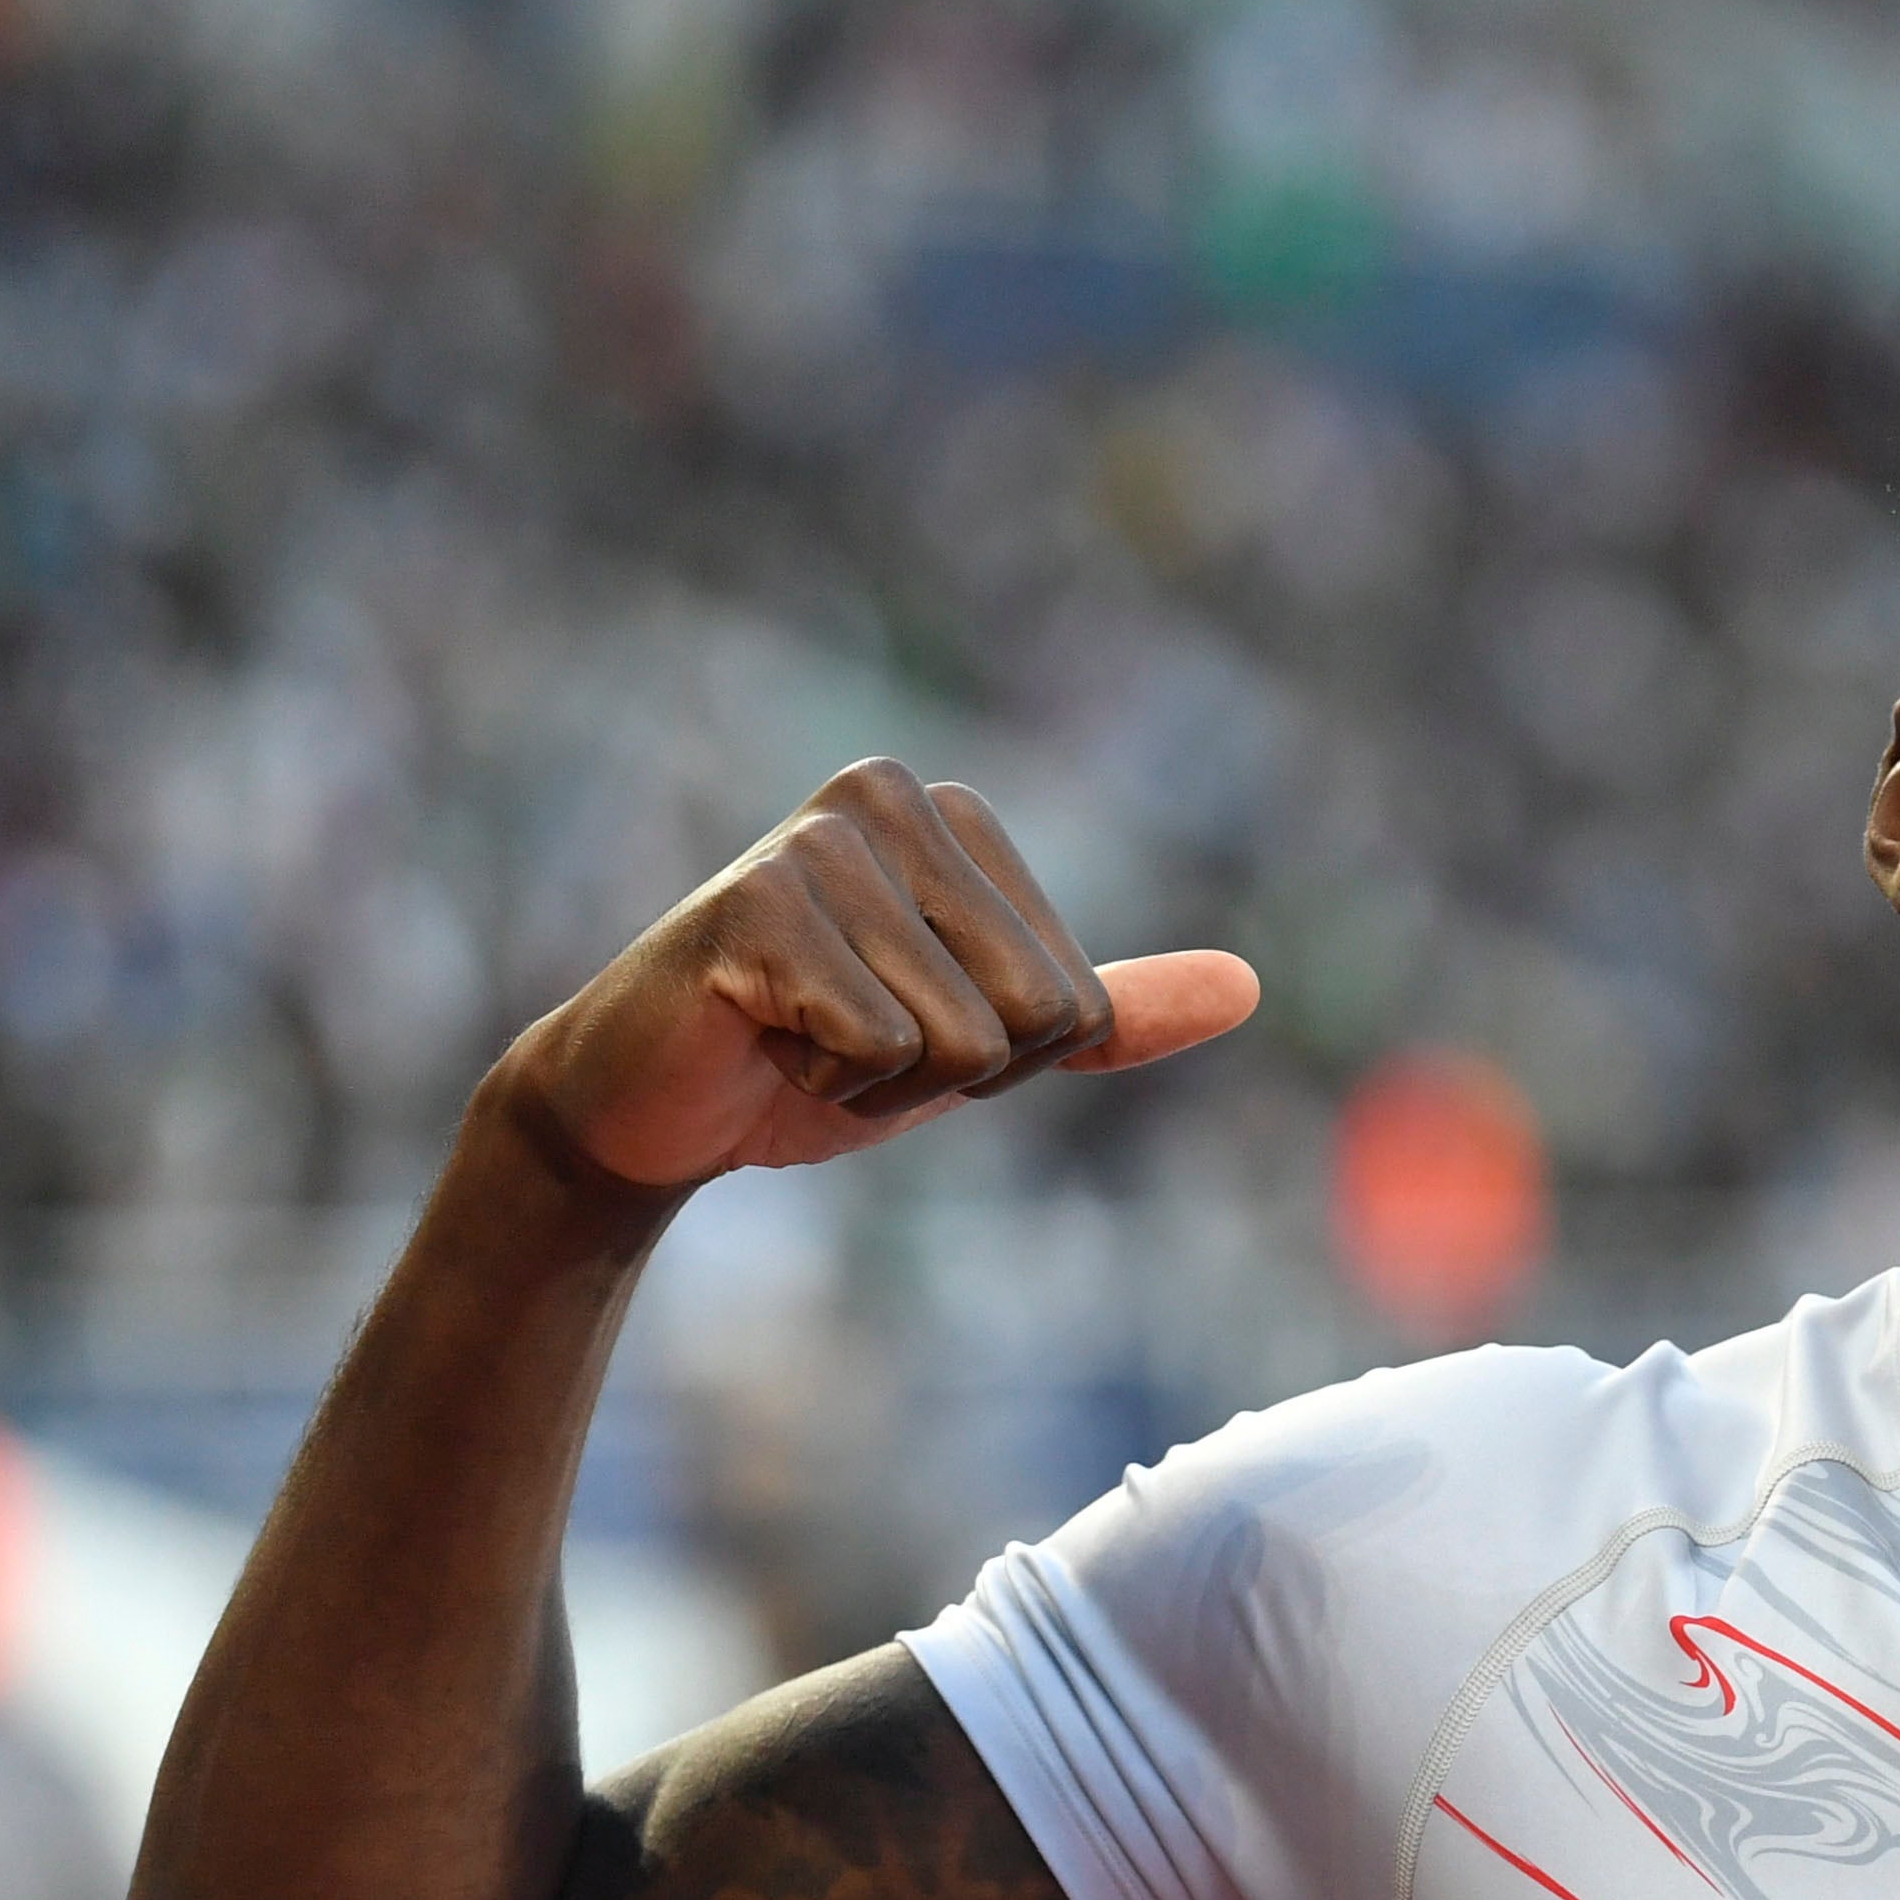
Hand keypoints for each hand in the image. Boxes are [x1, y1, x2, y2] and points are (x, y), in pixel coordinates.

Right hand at [492, 760, 1259, 1195]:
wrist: (652, 1105)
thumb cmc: (816, 1058)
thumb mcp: (984, 1041)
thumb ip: (1108, 1014)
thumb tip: (1247, 988)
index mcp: (956, 814)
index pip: (1079, 1003)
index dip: (1002, 1059)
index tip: (900, 1024)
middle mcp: (890, 794)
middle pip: (1037, 1014)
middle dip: (950, 1070)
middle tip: (846, 1037)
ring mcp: (818, 843)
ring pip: (960, 1040)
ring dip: (878, 1079)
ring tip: (800, 1036)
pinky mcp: (755, 907)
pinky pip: (878, 1044)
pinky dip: (822, 1080)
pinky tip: (763, 1039)